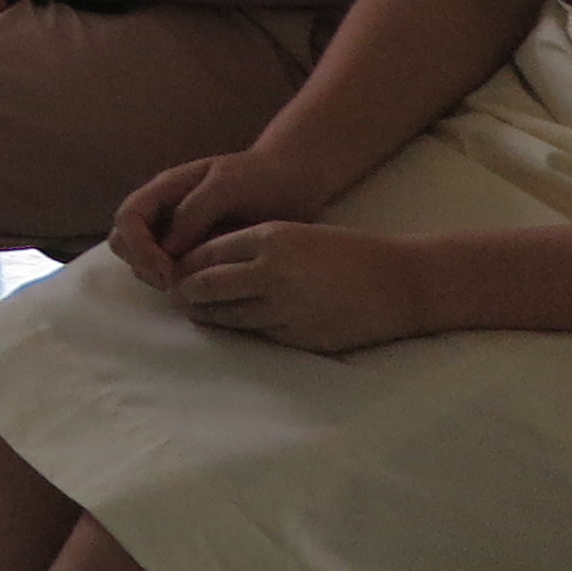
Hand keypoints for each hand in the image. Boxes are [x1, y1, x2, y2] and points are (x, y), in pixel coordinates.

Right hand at [112, 149, 325, 291]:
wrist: (291, 184)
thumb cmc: (259, 178)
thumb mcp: (225, 187)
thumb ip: (193, 212)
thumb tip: (168, 248)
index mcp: (164, 191)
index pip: (127, 219)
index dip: (138, 247)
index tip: (166, 270)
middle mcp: (164, 214)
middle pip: (125, 242)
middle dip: (143, 265)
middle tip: (176, 285)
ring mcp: (178, 235)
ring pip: (145, 261)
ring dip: (158, 278)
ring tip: (193, 289)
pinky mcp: (197, 254)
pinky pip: (174, 272)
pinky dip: (180, 284)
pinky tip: (207, 289)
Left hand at [170, 222, 435, 355]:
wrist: (398, 283)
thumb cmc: (345, 253)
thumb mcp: (295, 235)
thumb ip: (253, 247)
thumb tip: (208, 265)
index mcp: (270, 238)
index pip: (207, 253)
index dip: (186, 265)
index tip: (173, 270)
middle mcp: (272, 271)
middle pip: (207, 285)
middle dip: (185, 293)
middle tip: (174, 297)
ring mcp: (285, 306)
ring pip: (228, 315)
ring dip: (206, 315)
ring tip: (193, 314)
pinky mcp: (299, 335)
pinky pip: (257, 333)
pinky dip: (241, 329)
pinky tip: (232, 327)